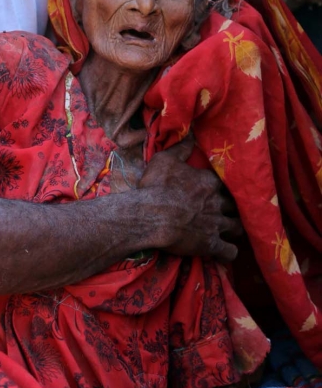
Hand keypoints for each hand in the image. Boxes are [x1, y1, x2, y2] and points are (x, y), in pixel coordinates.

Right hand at [139, 137, 240, 261]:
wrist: (150, 215)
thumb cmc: (156, 186)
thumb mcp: (164, 160)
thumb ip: (180, 148)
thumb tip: (191, 135)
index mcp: (208, 182)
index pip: (226, 184)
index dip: (224, 188)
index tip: (221, 191)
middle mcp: (217, 202)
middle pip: (235, 206)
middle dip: (234, 208)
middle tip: (228, 211)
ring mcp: (216, 224)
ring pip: (237, 227)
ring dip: (235, 229)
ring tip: (231, 230)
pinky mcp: (211, 244)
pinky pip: (230, 251)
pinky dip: (229, 252)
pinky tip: (226, 251)